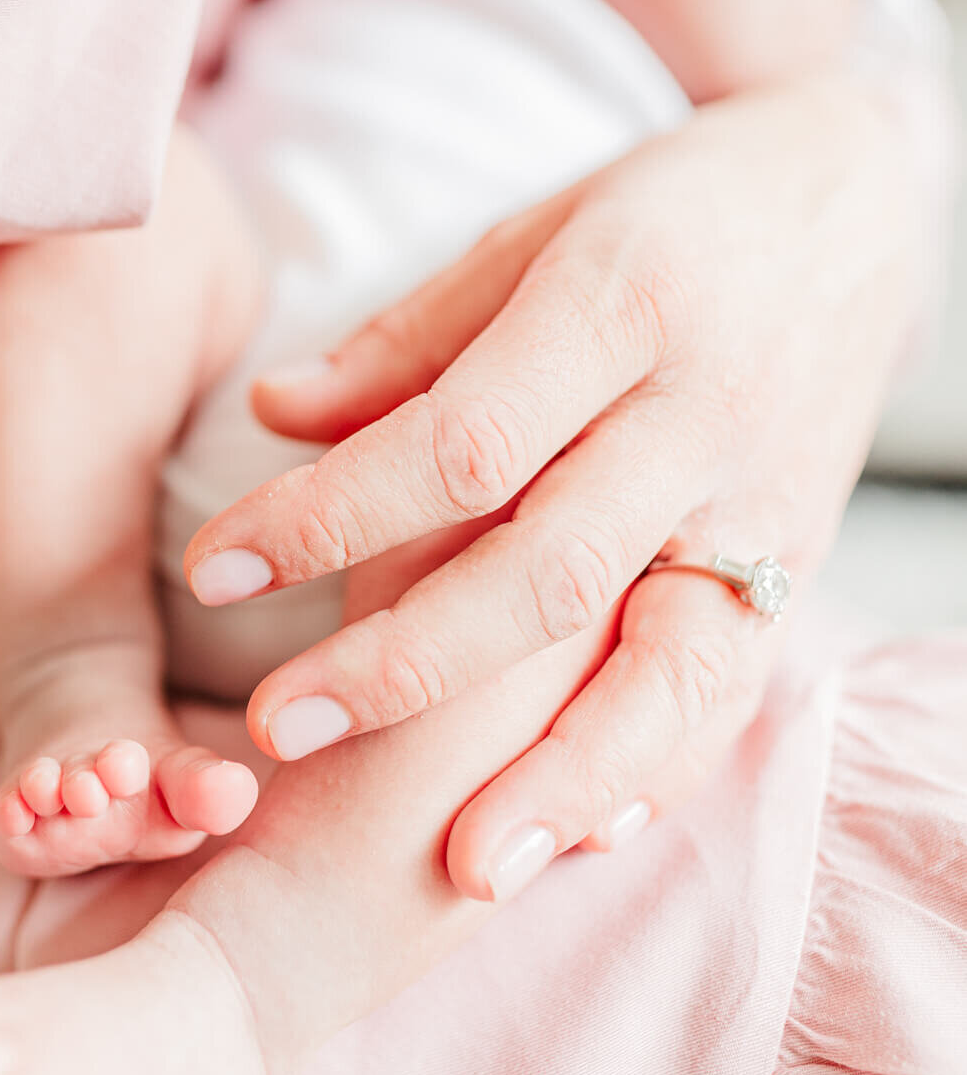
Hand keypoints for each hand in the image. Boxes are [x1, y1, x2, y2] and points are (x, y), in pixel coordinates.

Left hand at [183, 71, 928, 896]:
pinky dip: (658, 770)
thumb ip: (408, 340)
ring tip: (462, 866)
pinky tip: (577, 838)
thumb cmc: (667, 219)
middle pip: (552, 570)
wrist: (857, 209)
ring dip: (561, 774)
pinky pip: (734, 690)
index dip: (332, 513)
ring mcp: (762, 506)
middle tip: (277, 730)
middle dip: (407, 666)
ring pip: (671, 662)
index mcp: (622, 307)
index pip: (462, 441)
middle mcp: (702, 416)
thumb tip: (273, 414)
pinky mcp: (799, 564)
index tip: (217, 568)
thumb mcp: (536, 236)